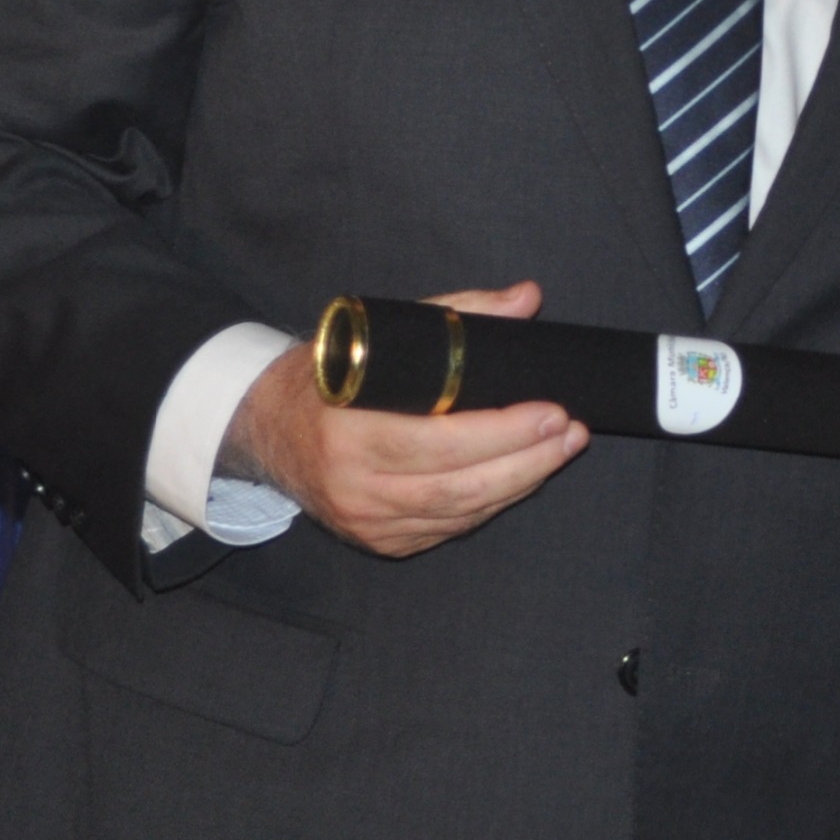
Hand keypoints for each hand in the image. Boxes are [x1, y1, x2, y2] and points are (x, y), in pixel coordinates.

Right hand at [220, 280, 588, 555]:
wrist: (268, 426)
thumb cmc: (331, 372)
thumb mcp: (381, 330)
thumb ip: (457, 313)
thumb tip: (526, 299)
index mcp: (347, 431)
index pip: (438, 441)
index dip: (502, 431)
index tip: (551, 410)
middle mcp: (354, 485)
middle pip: (459, 485)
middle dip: (527, 459)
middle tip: (570, 432)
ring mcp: (367, 520)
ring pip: (461, 511)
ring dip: (521, 483)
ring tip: (561, 450)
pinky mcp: (380, 540)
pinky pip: (450, 526)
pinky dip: (492, 502)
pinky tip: (523, 476)